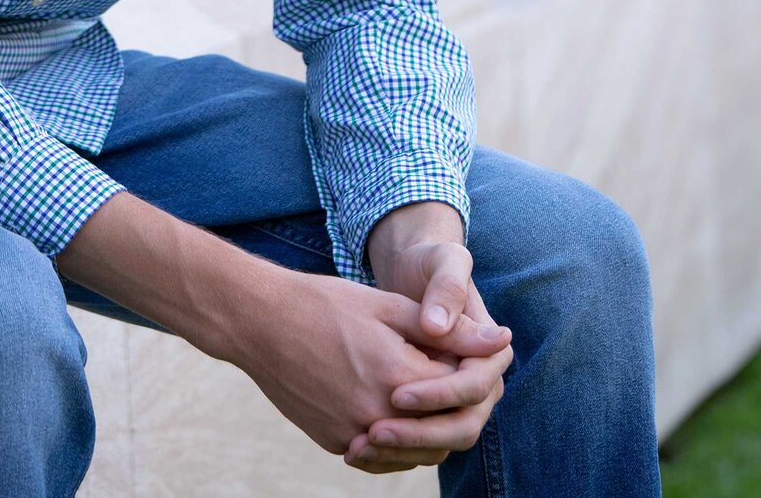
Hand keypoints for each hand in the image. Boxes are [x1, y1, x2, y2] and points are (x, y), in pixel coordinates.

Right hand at [232, 266, 505, 468]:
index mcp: (398, 375)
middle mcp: (379, 415)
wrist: (259, 321)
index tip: (451, 349)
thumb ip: (449, 331)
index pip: (458, 389)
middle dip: (452, 406)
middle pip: (443, 430)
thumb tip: (501, 341)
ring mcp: (354, 434)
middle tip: (443, 377)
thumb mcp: (388, 306)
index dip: (463, 367)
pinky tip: (391, 411)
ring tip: (420, 393)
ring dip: (428, 429)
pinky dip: (395, 441)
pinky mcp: (335, 442)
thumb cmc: (324, 303)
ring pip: (415, 452)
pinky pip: (381, 457)